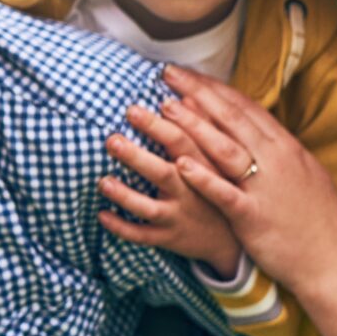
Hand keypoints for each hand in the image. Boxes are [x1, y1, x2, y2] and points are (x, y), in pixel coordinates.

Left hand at [98, 97, 241, 275]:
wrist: (235, 239)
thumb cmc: (224, 185)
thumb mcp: (222, 160)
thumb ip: (205, 129)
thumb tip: (186, 95)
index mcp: (204, 168)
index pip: (184, 142)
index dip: (161, 125)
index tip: (137, 107)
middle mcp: (192, 193)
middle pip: (163, 173)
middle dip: (136, 157)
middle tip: (111, 139)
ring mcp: (180, 217)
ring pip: (150, 208)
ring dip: (125, 195)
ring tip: (102, 181)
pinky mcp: (171, 238)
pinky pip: (143, 236)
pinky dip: (121, 228)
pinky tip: (101, 215)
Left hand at [156, 65, 336, 302]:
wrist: (334, 261)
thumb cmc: (316, 220)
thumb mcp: (303, 174)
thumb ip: (278, 150)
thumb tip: (256, 130)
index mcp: (286, 148)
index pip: (245, 108)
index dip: (213, 88)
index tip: (186, 73)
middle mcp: (276, 161)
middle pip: (231, 119)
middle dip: (197, 94)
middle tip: (166, 75)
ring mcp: (266, 188)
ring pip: (225, 149)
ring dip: (193, 126)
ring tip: (164, 108)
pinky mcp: (254, 217)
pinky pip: (225, 194)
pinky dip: (204, 178)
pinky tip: (181, 165)